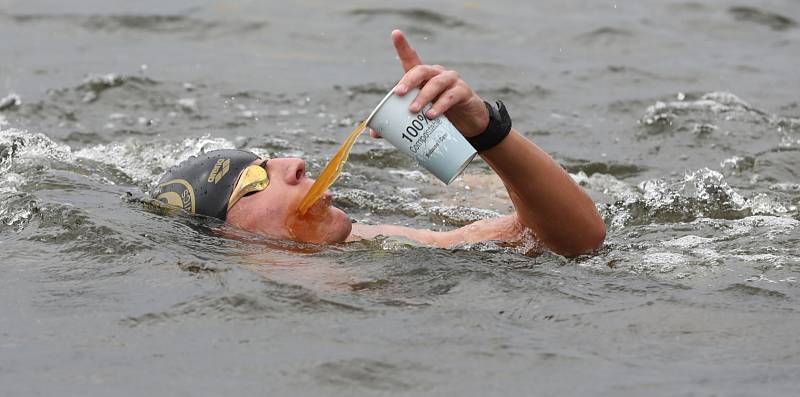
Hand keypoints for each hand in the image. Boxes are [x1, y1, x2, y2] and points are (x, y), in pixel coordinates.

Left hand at [369, 30, 488, 138]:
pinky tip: (433, 115)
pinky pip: (450, 96)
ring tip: (414, 110)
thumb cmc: (441, 115)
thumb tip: (374, 133)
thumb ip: (400, 121)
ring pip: (435, 83)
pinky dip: (440, 105)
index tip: (395, 33)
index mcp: (423, 77)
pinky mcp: (463, 92)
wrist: (468, 124)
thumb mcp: (421, 117)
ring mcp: (451, 82)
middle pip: (421, 71)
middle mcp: (436, 74)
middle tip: (398, 93)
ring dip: (423, 96)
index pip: (412, 59)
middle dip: (408, 81)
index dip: (403, 46)